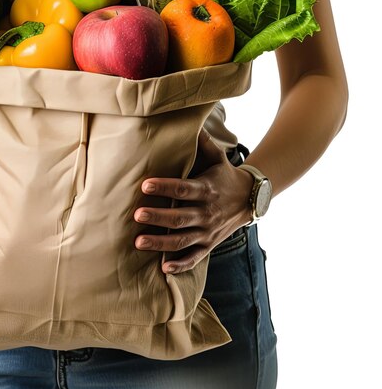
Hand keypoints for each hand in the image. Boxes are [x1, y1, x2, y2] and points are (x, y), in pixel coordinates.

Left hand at [134, 129, 253, 273]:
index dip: (164, 187)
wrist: (250, 199)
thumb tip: (190, 120)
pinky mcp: (209, 244)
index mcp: (206, 189)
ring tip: (139, 242)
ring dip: (161, 243)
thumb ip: (202, 141)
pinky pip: (194, 257)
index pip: (182, 188)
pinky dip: (181, 265)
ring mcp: (208, 231)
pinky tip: (163, 267)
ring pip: (182, 240)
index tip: (145, 185)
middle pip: (180, 217)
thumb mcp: (216, 156)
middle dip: (158, 217)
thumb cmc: (223, 174)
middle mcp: (207, 212)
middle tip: (137, 215)